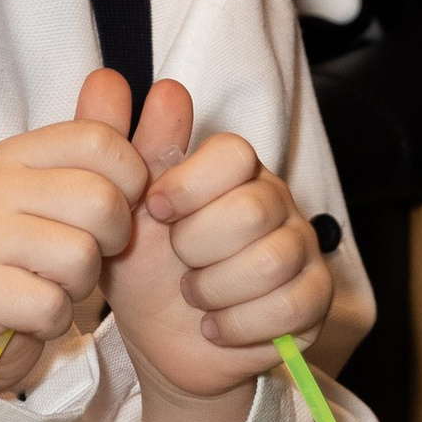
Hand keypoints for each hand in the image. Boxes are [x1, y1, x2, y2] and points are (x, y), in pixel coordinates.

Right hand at [0, 69, 149, 397]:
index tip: (112, 205)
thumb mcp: (74, 190)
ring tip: (51, 280)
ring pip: (81, 258)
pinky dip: (54, 319)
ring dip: (80, 284)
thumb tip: (155, 85)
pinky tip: (32, 310)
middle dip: (108, 242)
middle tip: (78, 252)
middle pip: (102, 202)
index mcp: (21, 152)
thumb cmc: (35, 248)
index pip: (103, 141)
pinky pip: (53, 306)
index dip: (130, 182)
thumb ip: (113, 143)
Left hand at [102, 78, 331, 421]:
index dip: (190, 184)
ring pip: (272, 260)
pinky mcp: (314, 298)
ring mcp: (301, 249)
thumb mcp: (120, 209)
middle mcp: (275, 202)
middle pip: (253, 209)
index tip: (156, 210)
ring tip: (193, 296)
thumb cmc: (145, 269)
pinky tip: (214, 326)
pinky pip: (292, 306)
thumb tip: (106, 78)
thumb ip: (115, 144)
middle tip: (178, 263)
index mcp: (232, 172)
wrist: (164, 343)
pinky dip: (240, 324)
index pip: (233, 153)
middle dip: (198, 246)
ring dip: (216, 288)